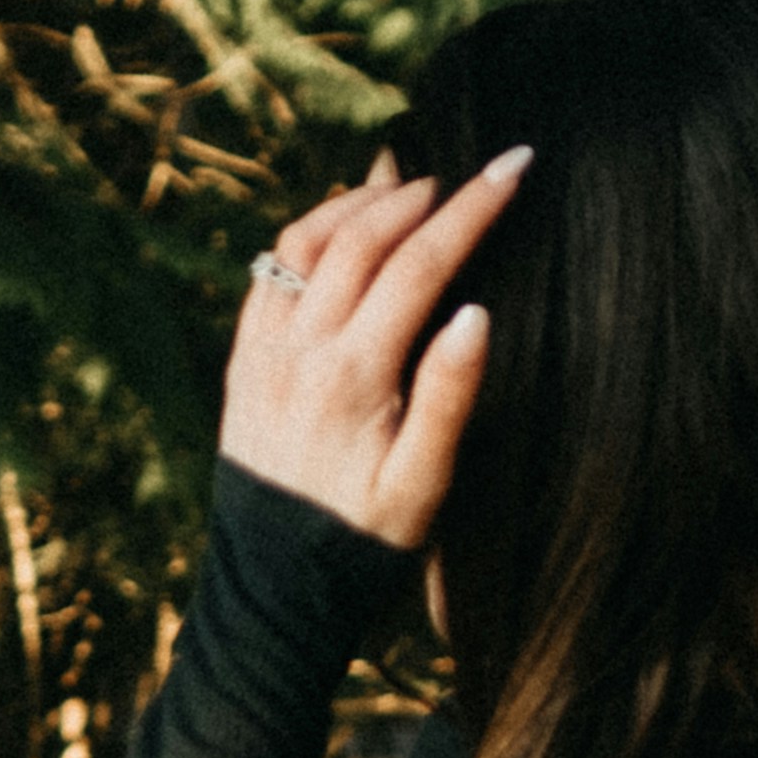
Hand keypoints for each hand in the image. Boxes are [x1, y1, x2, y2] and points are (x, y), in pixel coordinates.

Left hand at [221, 150, 528, 552]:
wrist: (275, 592)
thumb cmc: (364, 547)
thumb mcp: (422, 486)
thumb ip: (448, 397)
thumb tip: (477, 314)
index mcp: (354, 377)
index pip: (421, 264)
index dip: (472, 208)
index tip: (515, 166)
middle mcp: (299, 352)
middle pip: (363, 238)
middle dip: (423, 192)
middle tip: (468, 172)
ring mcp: (262, 352)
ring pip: (305, 241)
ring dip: (359, 202)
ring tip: (408, 184)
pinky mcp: (242, 362)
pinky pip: (270, 273)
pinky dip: (310, 234)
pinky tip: (343, 231)